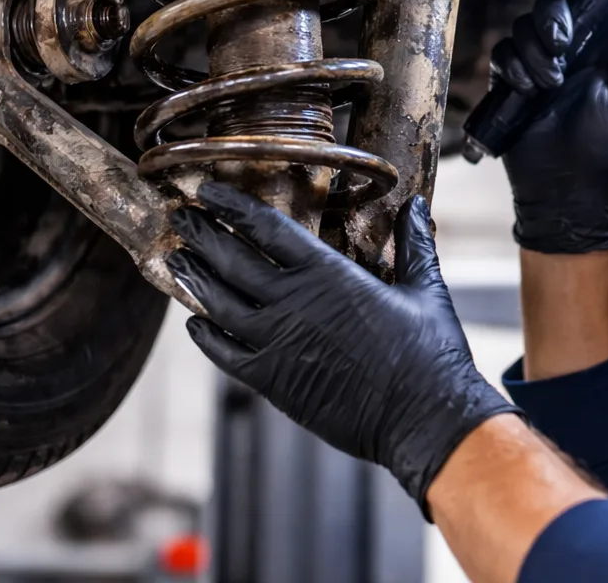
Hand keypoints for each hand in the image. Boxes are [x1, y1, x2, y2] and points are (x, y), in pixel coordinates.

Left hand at [166, 183, 518, 511]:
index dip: (231, 206)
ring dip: (194, 279)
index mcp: (328, 274)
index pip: (266, 227)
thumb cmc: (429, 354)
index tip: (208, 191)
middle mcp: (293, 303)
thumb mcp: (425, 288)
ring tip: (178, 261)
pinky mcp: (272, 381)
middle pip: (231, 260)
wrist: (421, 417)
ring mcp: (277, 343)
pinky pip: (225, 354)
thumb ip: (413, 244)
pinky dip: (205, 336)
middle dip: (202, 236)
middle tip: (181, 220)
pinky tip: (195, 324)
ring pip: (219, 304)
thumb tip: (415, 206)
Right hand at [490, 0, 607, 253]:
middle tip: (563, 45)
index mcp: (600, 42)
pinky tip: (526, 91)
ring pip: (523, 25)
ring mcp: (536, 62)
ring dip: (536, 50)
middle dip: (552, 16)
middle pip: (550, 1)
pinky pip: (503, 54)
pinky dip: (514, 67)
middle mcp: (568, 46)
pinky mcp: (509, 81)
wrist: (569, 188)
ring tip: (550, 85)